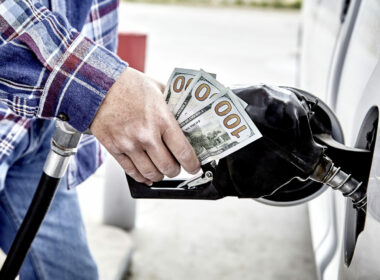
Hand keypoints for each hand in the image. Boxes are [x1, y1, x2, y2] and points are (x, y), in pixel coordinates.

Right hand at [90, 67, 200, 184]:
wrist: (97, 85)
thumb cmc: (128, 84)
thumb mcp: (158, 89)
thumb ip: (173, 104)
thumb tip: (187, 116)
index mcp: (161, 119)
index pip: (183, 151)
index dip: (192, 164)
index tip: (194, 167)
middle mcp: (146, 135)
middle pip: (168, 167)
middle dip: (176, 170)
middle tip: (177, 166)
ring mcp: (129, 144)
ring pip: (150, 173)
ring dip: (159, 175)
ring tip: (162, 170)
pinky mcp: (114, 148)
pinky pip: (131, 171)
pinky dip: (142, 177)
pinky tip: (147, 176)